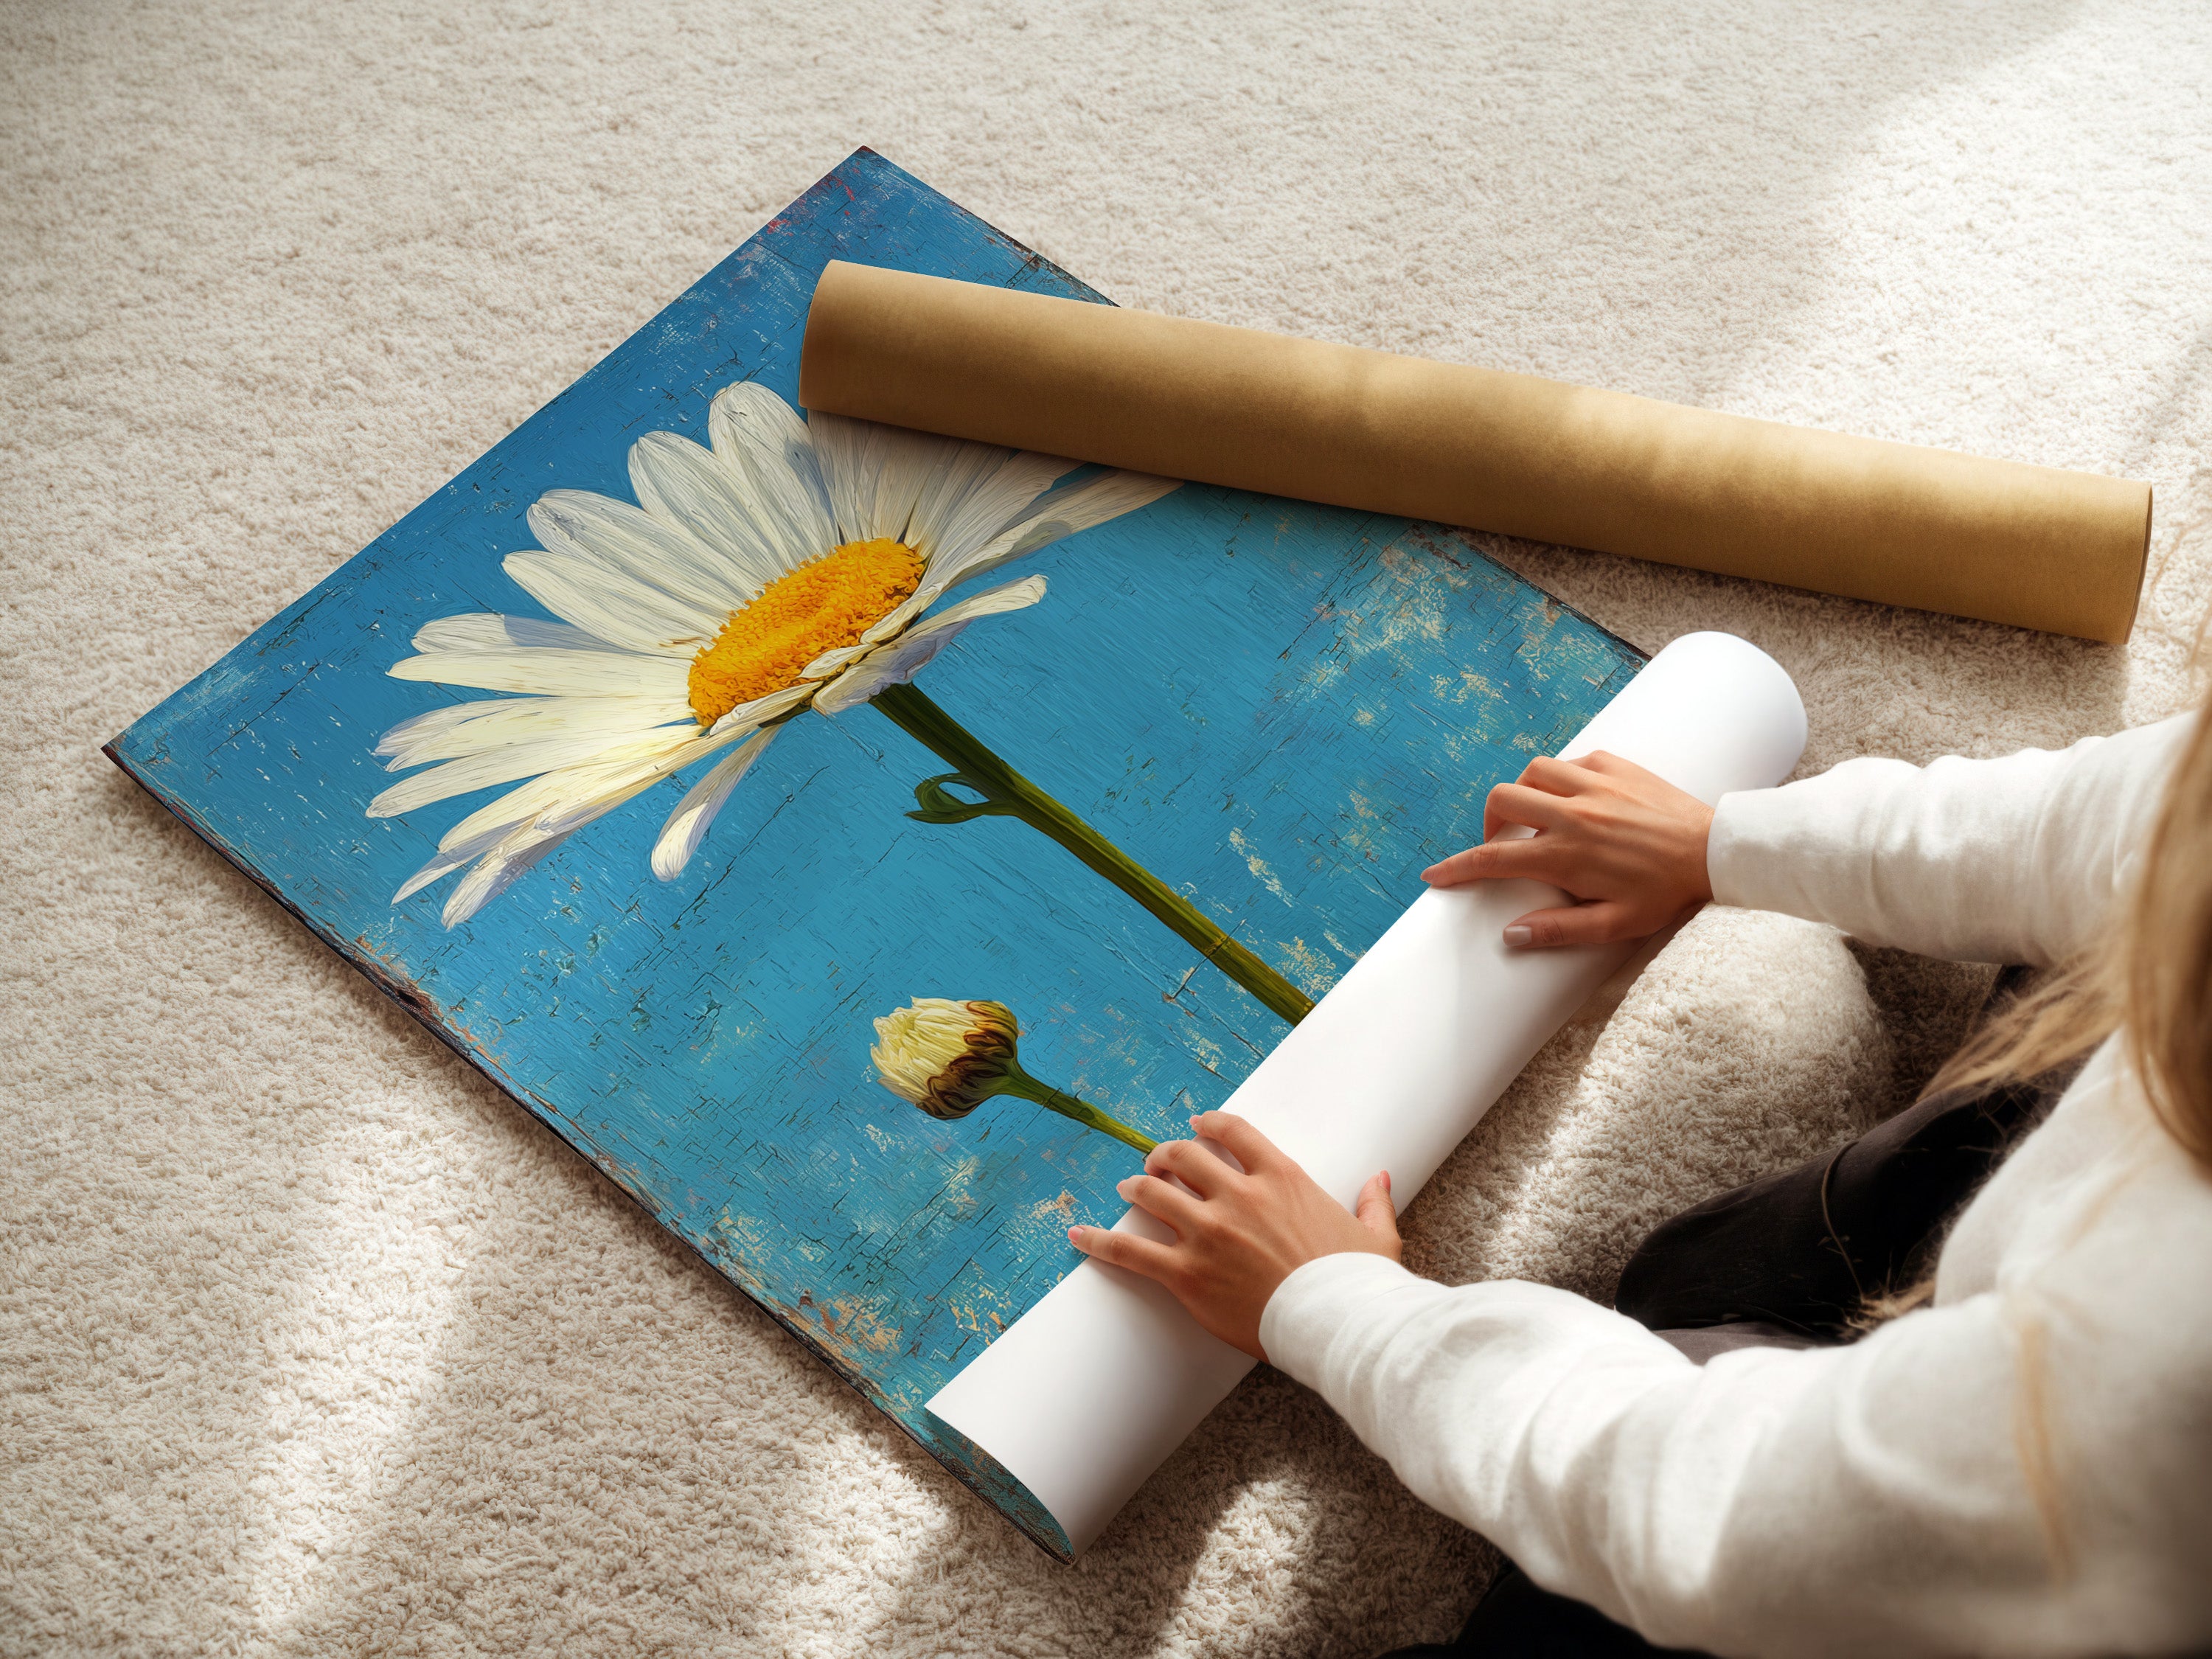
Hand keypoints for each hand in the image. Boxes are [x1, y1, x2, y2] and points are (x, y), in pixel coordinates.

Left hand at [1067, 1111, 1399, 1360]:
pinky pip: (1131, 1251)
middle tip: (1157, 1163)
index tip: (1196, 1126)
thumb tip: (1380, 1178)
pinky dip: (1100, 1242)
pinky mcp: (1187, 1274)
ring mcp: (1209, 1233)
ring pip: (1153, 1193)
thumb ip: (1373, 1201)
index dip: (1208, 1125)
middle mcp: (1239, 1196)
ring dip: (1136, 1187)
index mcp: (1282, 1178)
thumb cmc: (1359, 1284)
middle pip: (1183, 1157)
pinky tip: (1078, 1236)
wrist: (1338, 1325)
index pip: (1233, 1132)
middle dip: (1165, 1156)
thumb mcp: (1375, 1236)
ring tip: (1128, 1188)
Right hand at [1421, 750, 1713, 948]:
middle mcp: (1572, 813)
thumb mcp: (1615, 925)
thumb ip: (1559, 930)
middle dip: (1489, 822)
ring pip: (1532, 771)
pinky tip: (1574, 797)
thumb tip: (1510, 935)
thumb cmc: (1666, 893)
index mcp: (1566, 854)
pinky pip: (1571, 760)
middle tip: (1501, 843)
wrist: (1715, 851)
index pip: (1493, 859)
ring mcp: (1594, 784)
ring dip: (1523, 792)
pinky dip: (1561, 777)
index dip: (1456, 868)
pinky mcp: (1616, 765)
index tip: (1434, 875)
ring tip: (1535, 816)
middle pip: (1502, 800)